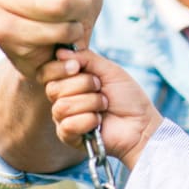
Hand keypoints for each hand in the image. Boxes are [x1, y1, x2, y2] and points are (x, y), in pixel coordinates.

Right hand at [42, 48, 161, 169]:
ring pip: (62, 106)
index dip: (59, 68)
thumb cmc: (127, 95)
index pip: (46, 72)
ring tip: (104, 105)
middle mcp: (63, 98)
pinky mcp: (69, 136)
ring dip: (91, 103)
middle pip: (53, 88)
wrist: (141, 122)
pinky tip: (99, 121)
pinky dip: (90, 120)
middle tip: (101, 88)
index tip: (77, 67)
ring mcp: (64, 118)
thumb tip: (60, 51)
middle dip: (83, 84)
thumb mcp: (109, 70)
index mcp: (70, 81)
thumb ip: (86, 59)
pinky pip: (68, 125)